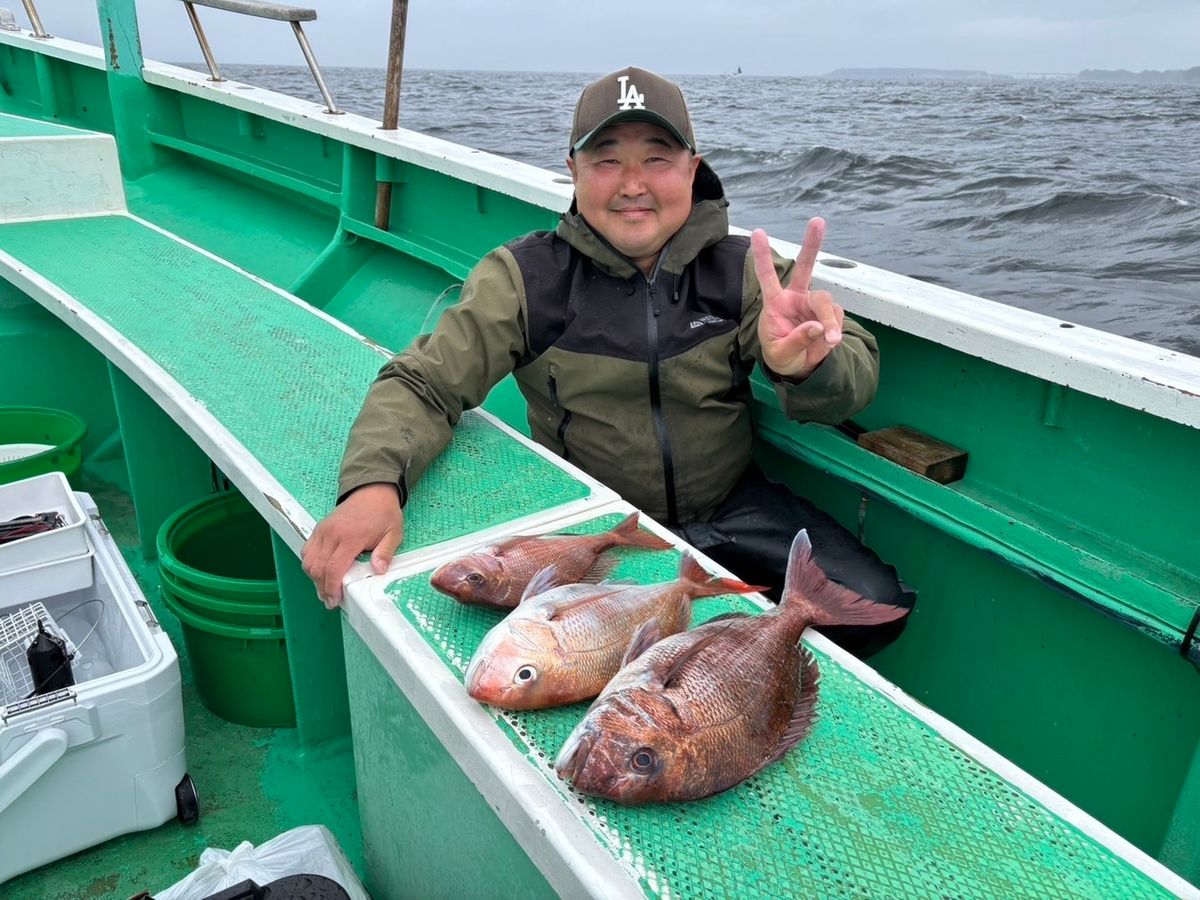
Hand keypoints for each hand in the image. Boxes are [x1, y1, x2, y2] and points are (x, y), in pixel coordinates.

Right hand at [301, 482, 403, 608]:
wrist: (372, 491)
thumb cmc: (383, 513)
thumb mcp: (393, 533)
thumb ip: (385, 552)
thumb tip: (378, 570)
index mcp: (350, 536)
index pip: (333, 568)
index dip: (332, 588)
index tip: (335, 600)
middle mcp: (332, 533)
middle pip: (317, 568)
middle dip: (321, 588)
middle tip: (330, 601)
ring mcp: (322, 530)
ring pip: (308, 560)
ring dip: (314, 578)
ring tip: (325, 590)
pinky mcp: (319, 528)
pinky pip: (307, 550)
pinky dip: (310, 564)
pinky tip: (321, 573)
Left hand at [752, 217, 844, 378]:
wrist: (799, 368)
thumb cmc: (781, 356)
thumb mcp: (781, 353)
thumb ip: (797, 340)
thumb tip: (818, 326)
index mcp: (775, 303)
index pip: (767, 276)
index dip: (763, 255)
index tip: (758, 232)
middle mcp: (795, 298)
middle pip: (805, 268)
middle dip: (811, 244)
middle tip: (817, 221)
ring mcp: (813, 304)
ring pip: (825, 301)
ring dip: (830, 320)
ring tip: (829, 340)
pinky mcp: (829, 314)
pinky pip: (836, 318)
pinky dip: (835, 330)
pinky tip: (828, 342)